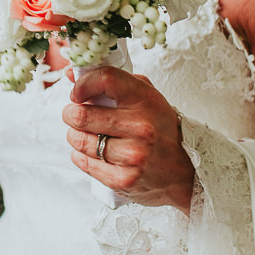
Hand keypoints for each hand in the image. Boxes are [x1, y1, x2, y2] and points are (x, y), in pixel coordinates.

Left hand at [63, 68, 195, 211]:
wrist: (183, 173)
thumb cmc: (160, 130)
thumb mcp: (145, 98)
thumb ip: (113, 82)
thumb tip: (71, 74)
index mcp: (146, 101)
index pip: (106, 79)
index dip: (83, 83)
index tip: (77, 92)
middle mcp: (141, 127)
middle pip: (82, 115)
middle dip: (71, 114)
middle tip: (75, 115)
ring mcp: (132, 156)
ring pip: (79, 140)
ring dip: (75, 135)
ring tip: (86, 134)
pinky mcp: (123, 180)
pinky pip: (83, 162)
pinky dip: (81, 155)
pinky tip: (93, 151)